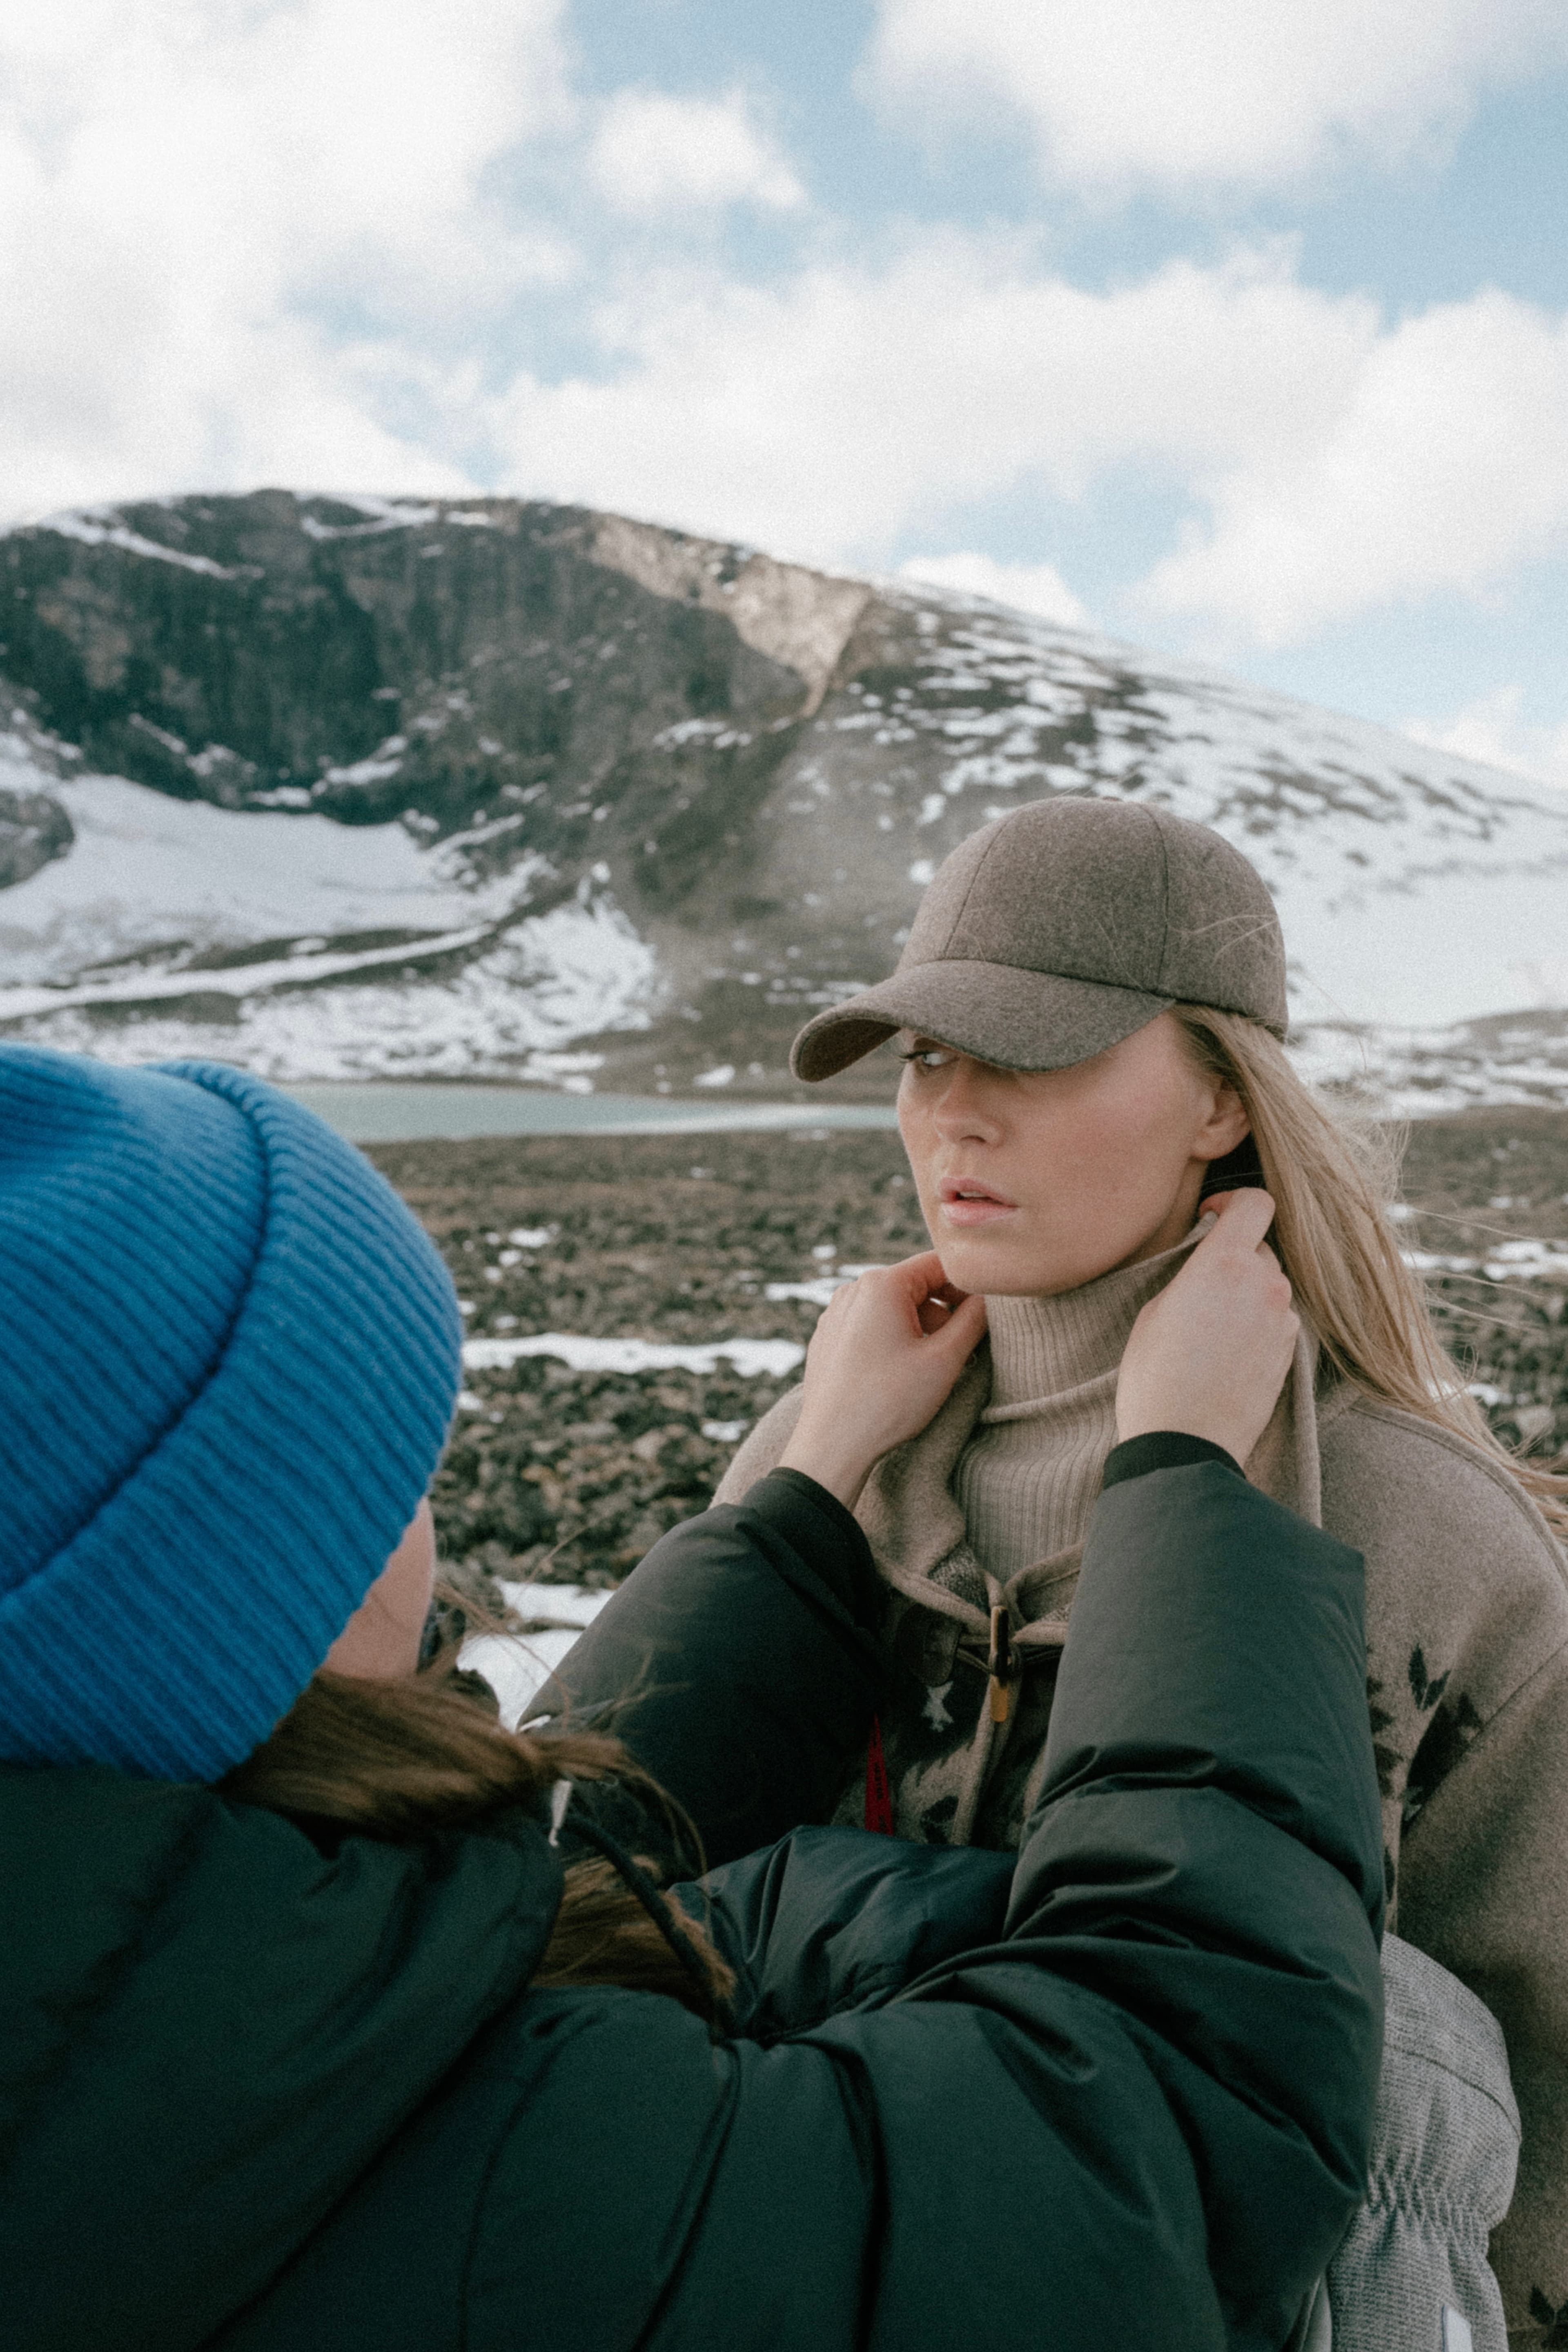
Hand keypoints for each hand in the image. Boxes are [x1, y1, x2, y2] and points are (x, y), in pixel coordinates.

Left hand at [778, 1252, 987, 1508]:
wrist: (831, 1446)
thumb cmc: (888, 1403)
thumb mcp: (944, 1360)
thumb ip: (974, 1320)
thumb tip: (989, 1298)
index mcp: (881, 1284)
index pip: (940, 1265)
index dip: (970, 1287)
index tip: (986, 1318)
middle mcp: (852, 1290)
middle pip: (916, 1286)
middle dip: (945, 1313)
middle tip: (966, 1350)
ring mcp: (835, 1314)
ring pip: (894, 1308)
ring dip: (922, 1330)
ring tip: (935, 1367)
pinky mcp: (828, 1339)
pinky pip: (871, 1326)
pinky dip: (894, 1341)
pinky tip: (902, 1374)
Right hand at [1116, 1190, 1298, 1463]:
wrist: (1185, 1444)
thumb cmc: (1156, 1378)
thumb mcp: (1154, 1311)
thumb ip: (1190, 1275)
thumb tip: (1206, 1266)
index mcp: (1225, 1264)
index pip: (1256, 1202)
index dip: (1234, 1200)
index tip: (1212, 1216)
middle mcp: (1265, 1284)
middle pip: (1260, 1247)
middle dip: (1233, 1256)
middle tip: (1200, 1285)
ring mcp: (1283, 1319)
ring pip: (1269, 1285)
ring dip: (1246, 1292)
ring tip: (1211, 1326)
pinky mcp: (1289, 1351)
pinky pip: (1275, 1319)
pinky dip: (1256, 1323)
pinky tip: (1226, 1352)